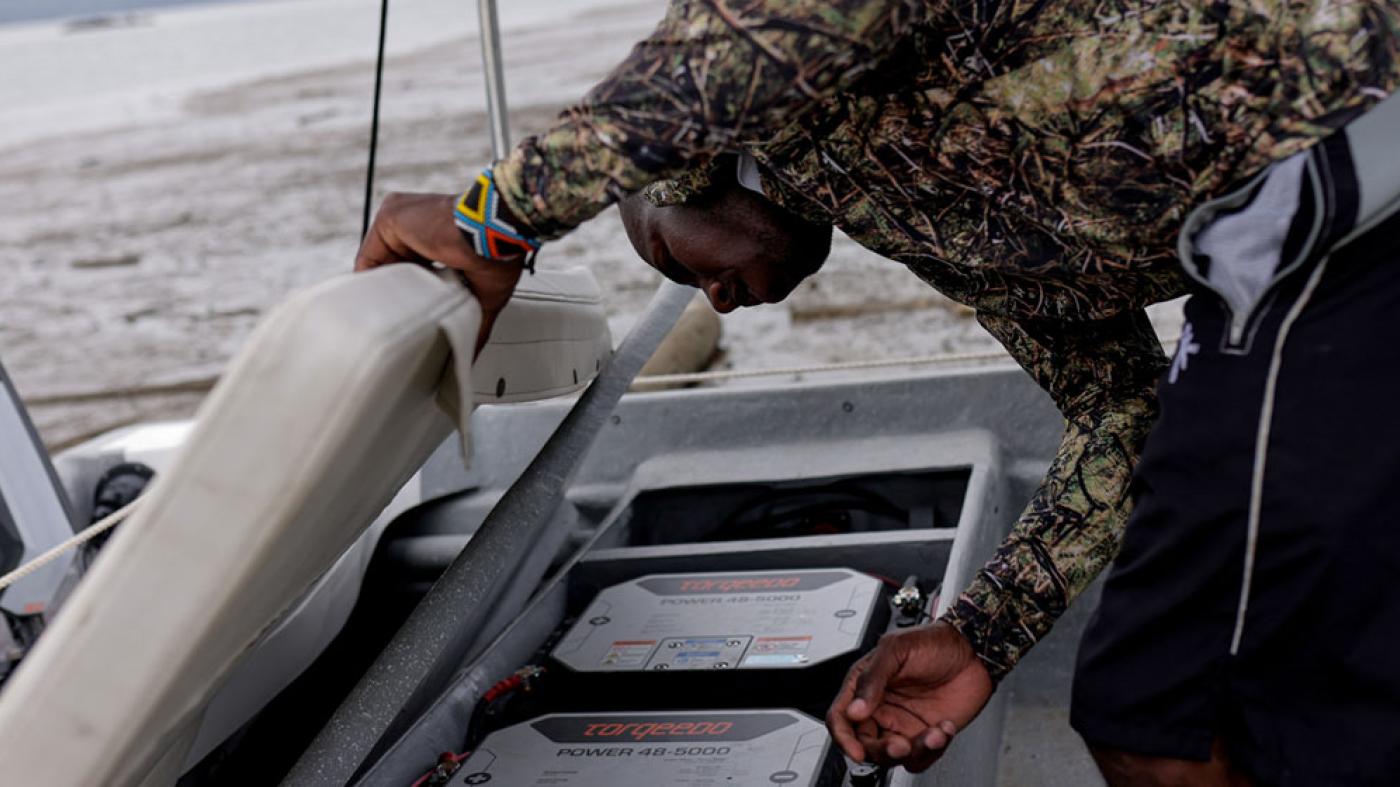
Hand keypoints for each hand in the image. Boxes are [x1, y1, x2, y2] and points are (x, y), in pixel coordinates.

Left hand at [355, 192, 524, 353]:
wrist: (494, 235)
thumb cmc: (498, 253)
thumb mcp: (483, 296)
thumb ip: (472, 322)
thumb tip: (470, 353)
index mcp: (441, 237)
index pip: (415, 268)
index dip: (412, 292)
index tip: (413, 315)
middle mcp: (420, 225)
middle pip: (394, 266)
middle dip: (395, 292)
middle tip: (399, 320)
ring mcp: (404, 220)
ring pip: (381, 262)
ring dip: (385, 289)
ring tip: (390, 315)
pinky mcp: (391, 218)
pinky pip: (369, 256)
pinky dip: (372, 281)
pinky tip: (381, 303)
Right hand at [826, 621, 993, 772]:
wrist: (974, 651)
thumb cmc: (935, 642)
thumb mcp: (896, 649)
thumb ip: (872, 679)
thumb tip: (854, 710)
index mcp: (865, 686)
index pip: (841, 718)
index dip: (844, 737)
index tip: (856, 751)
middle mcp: (881, 708)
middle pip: (865, 744)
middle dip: (881, 751)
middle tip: (900, 746)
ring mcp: (903, 724)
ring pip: (893, 756)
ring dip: (914, 751)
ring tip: (933, 734)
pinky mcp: (926, 735)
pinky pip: (921, 757)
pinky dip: (933, 750)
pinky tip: (944, 728)